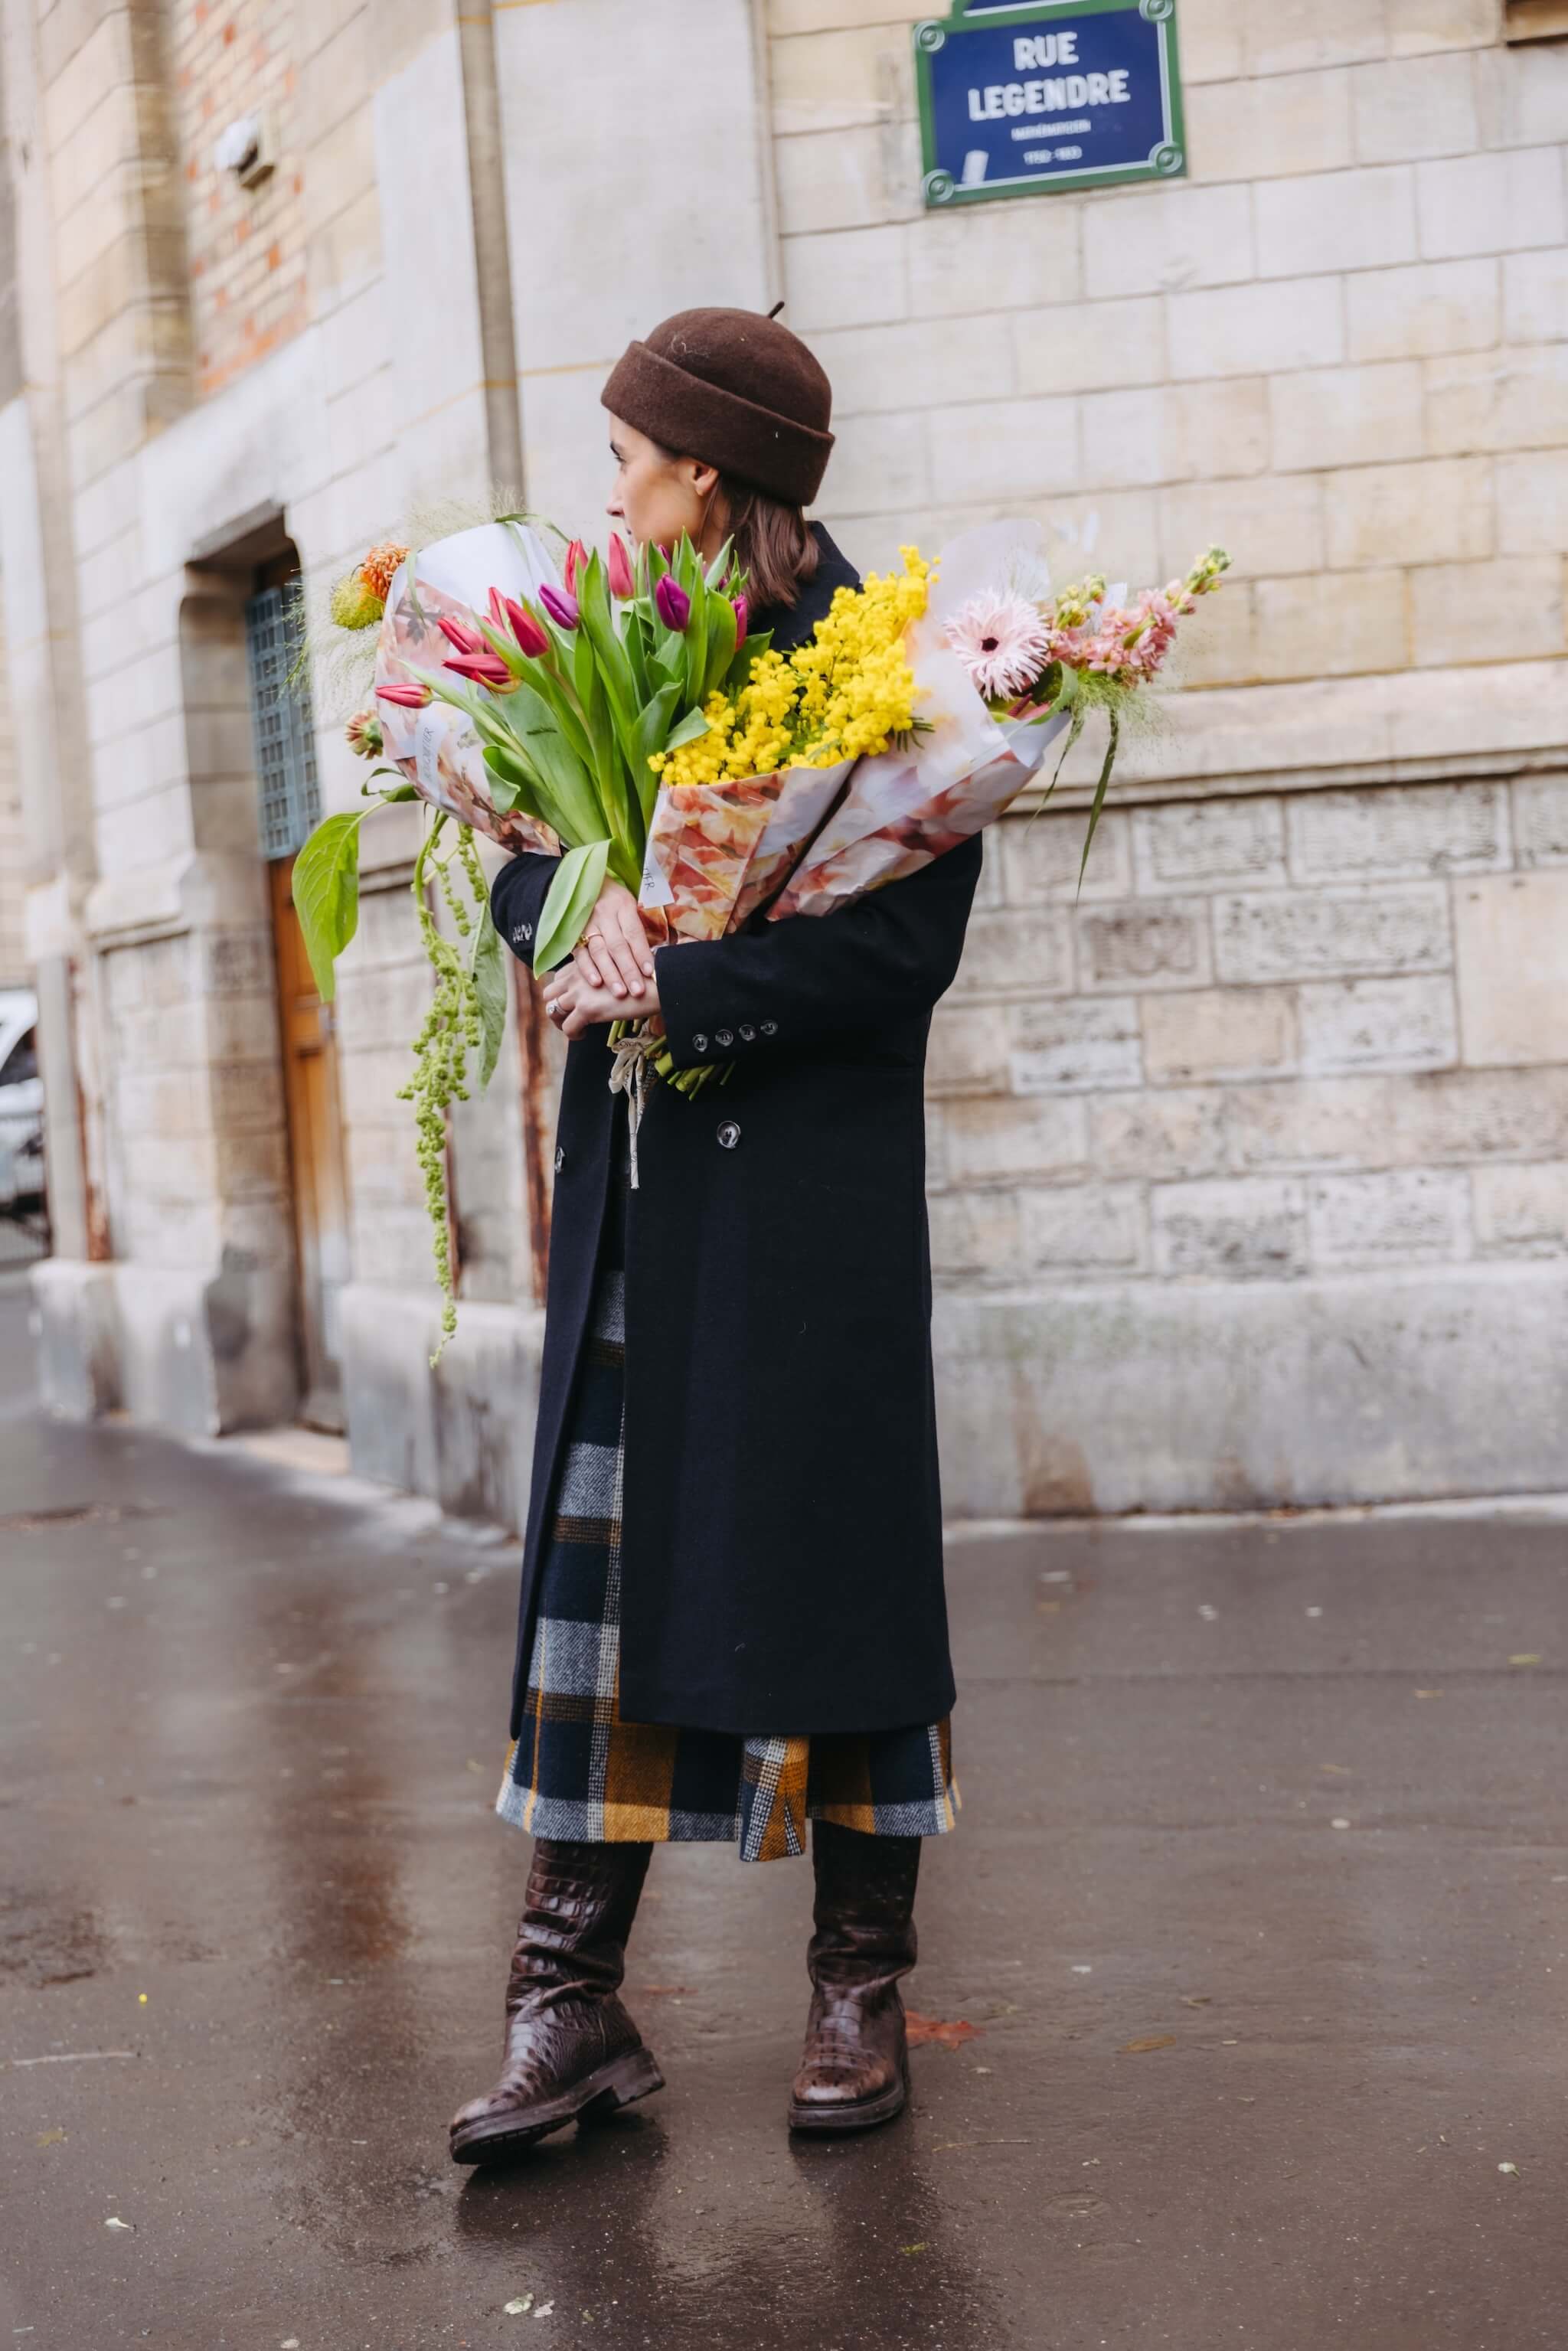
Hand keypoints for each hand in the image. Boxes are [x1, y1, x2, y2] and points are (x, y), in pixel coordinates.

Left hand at [541, 964, 660, 1039]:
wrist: (657, 984)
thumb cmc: (645, 977)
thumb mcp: (618, 970)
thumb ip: (603, 975)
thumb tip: (601, 989)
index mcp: (585, 963)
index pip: (559, 977)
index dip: (563, 992)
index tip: (574, 1002)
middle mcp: (577, 975)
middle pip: (549, 993)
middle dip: (555, 1006)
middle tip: (569, 1017)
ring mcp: (580, 991)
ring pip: (552, 1009)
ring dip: (560, 1022)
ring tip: (575, 1028)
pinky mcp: (587, 1009)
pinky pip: (567, 1027)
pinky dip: (573, 1034)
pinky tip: (584, 1035)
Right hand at [569, 878, 654, 1001]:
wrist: (585, 884)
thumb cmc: (615, 899)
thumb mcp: (631, 903)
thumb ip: (640, 926)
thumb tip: (657, 954)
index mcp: (623, 905)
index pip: (633, 932)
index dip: (641, 953)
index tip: (649, 972)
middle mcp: (604, 914)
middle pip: (617, 945)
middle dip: (628, 970)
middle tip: (637, 991)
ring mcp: (587, 924)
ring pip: (599, 951)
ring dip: (610, 974)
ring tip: (620, 993)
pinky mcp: (573, 934)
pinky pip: (580, 953)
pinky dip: (587, 969)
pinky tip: (596, 983)